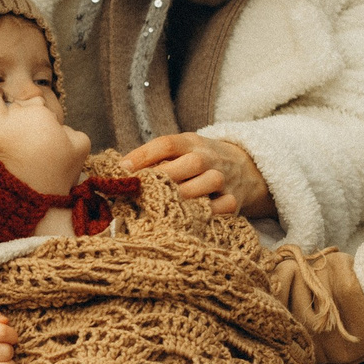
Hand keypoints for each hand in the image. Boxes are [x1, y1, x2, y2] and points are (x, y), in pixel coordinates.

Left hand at [121, 131, 270, 218]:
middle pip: (189, 163)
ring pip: (202, 187)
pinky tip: (183, 220)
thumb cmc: (199, 161)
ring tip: (156, 208)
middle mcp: (210, 159)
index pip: (168, 144)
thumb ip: (155, 158)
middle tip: (138, 192)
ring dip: (178, 198)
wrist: (245, 168)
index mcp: (192, 143)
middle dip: (162, 178)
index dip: (144, 155)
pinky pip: (217, 211)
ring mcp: (223, 180)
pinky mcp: (233, 202)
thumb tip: (119, 173)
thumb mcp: (182, 150)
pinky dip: (200, 216)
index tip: (123, 169)